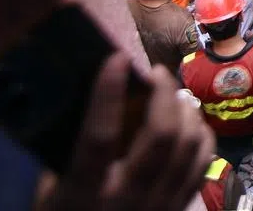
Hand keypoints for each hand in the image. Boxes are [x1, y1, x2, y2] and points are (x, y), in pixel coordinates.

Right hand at [37, 55, 212, 210]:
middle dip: (163, 95)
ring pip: (190, 148)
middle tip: (156, 73)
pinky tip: (190, 123)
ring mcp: (160, 208)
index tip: (115, 58)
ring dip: (186, 112)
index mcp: (84, 196)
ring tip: (173, 94)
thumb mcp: (49, 195)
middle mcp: (128, 201)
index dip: (108, 95)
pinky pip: (203, 166)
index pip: (99, 139)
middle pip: (161, 137)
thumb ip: (67, 152)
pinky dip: (201, 136)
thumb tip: (87, 98)